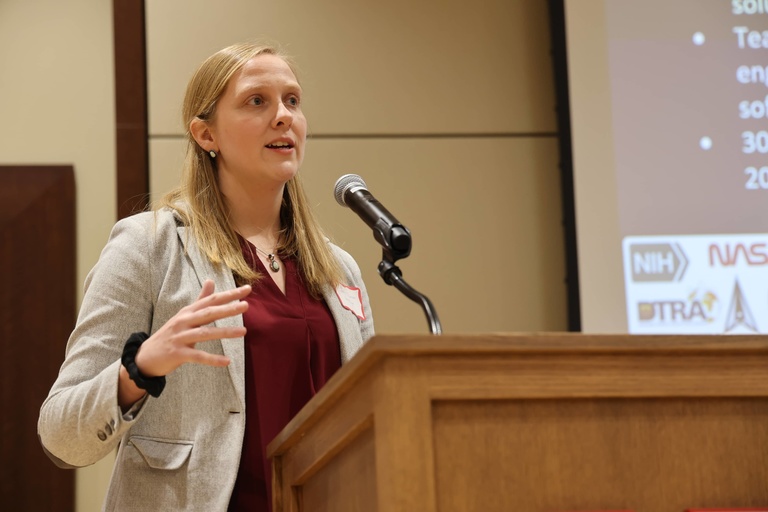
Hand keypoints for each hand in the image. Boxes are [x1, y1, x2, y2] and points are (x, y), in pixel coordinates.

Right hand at [134, 280, 249, 376]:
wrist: (146, 356)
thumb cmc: (171, 334)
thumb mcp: (185, 315)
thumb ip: (200, 300)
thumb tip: (211, 280)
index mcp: (188, 312)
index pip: (211, 300)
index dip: (229, 294)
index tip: (248, 289)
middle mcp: (184, 321)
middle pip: (208, 313)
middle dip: (227, 309)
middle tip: (246, 305)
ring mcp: (180, 337)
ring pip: (205, 333)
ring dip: (224, 332)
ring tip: (243, 331)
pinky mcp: (177, 354)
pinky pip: (198, 356)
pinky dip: (212, 359)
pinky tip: (227, 361)